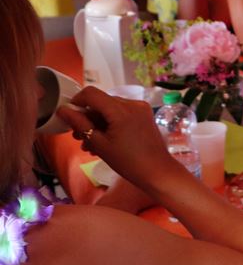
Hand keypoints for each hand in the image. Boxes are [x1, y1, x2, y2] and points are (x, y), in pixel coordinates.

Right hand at [56, 87, 177, 186]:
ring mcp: (141, 108)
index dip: (76, 101)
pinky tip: (104, 141)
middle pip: (101, 102)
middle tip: (78, 137)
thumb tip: (63, 110)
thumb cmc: (127, 161)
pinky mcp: (144, 115)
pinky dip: (110, 123)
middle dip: (87, 117)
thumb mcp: (99, 144)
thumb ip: (80, 124)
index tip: (69, 116)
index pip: (91, 93)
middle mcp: (132, 104)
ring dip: (97, 123)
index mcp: (121, 110)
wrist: (157, 171)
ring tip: (89, 144)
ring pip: (110, 108)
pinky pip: (121, 113)